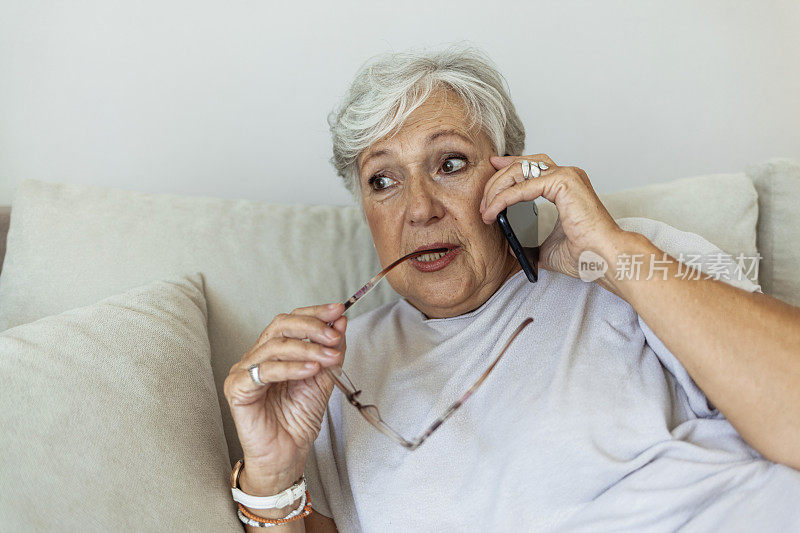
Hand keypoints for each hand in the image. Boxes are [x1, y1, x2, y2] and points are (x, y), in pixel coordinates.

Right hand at [223, 303, 346, 492]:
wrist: (287, 454)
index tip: (340, 310)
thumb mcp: (324, 378)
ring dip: (308, 348)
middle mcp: (257, 355)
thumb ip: (331, 351)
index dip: (315, 313)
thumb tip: (340, 321)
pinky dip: (291, 367)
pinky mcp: (237, 389)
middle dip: (311, 326)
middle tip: (334, 334)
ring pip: (275, 346)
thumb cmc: (299, 419)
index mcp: (275, 350)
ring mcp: (244, 371)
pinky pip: (265, 371)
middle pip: (280, 325)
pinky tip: (311, 370)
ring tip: (330, 357)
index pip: (291, 320)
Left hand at [480, 154, 626, 280]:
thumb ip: (531, 241)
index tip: (491, 171)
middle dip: (496, 180)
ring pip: (519, 169)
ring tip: (486, 209)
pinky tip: (493, 210)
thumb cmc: (585, 254)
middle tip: (483, 202)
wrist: (604, 259)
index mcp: (566, 185)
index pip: (532, 166)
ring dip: (496, 188)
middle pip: (522, 164)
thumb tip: (512, 248)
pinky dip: (503, 198)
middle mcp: (567, 175)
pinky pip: (523, 186)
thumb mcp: (547, 246)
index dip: (508, 166)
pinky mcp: (564, 182)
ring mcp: (567, 175)